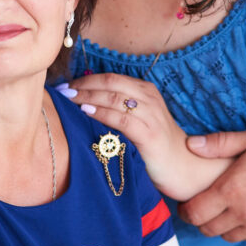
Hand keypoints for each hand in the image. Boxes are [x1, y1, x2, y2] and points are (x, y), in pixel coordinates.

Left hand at [62, 73, 229, 199]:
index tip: (64, 86)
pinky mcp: (150, 133)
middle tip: (60, 91)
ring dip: (87, 96)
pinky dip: (101, 112)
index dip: (85, 79)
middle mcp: (149, 98)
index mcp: (145, 91)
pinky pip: (120, 118)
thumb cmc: (157, 146)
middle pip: (109, 83)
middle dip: (82, 85)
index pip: (110, 77)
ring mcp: (151, 114)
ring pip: (113, 97)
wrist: (185, 167)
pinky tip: (85, 112)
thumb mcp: (140, 120)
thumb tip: (84, 103)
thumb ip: (120, 109)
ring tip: (67, 99)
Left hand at [179, 128, 245, 241]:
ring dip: (222, 226)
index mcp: (233, 189)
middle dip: (200, 219)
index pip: (195, 212)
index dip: (185, 209)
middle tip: (202, 206)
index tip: (185, 202)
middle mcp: (245, 213)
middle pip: (208, 229)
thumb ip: (219, 143)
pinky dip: (244, 230)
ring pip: (228, 237)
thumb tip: (190, 144)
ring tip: (225, 209)